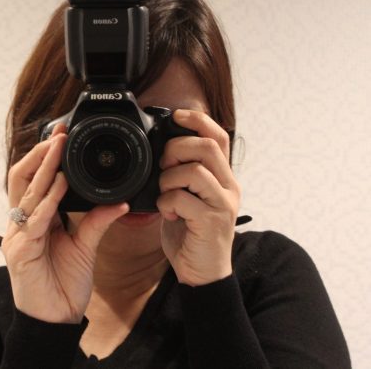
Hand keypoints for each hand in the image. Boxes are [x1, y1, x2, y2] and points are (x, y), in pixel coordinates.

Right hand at [2, 124, 128, 323]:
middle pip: (21, 178)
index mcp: (35, 218)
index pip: (34, 180)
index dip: (44, 157)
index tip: (62, 135)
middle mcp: (22, 223)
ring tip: (58, 149)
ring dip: (42, 170)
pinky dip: (47, 202)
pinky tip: (58, 185)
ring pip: (25, 194)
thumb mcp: (85, 245)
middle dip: (39, 154)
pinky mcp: (20, 253)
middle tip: (58, 134)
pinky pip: (33, 222)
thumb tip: (121, 202)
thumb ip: (97, 221)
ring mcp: (17, 237)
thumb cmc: (64, 281)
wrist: (57, 318)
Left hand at [157, 109, 240, 285]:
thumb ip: (182, 176)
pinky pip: (183, 198)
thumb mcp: (188, 197)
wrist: (202, 273)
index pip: (218, 136)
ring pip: (195, 170)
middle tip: (164, 165)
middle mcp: (228, 186)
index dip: (198, 120)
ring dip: (169, 179)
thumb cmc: (191, 233)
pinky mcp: (212, 221)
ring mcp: (223, 203)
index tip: (176, 115)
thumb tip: (160, 153)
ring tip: (165, 194)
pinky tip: (169, 214)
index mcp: (222, 177)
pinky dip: (166, 202)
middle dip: (176, 148)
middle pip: (207, 146)